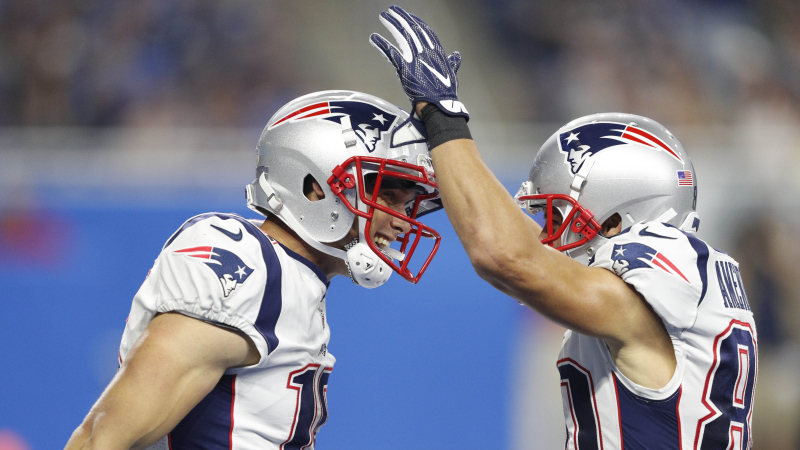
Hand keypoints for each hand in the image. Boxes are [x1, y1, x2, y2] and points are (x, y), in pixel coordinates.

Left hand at [370, 5, 468, 119]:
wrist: (438, 105)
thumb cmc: (446, 93)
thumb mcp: (452, 74)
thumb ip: (453, 62)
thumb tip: (456, 55)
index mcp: (437, 52)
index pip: (426, 31)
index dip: (417, 22)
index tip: (409, 16)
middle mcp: (426, 51)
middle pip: (412, 29)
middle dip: (402, 17)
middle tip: (392, 10)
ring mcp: (415, 59)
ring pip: (402, 36)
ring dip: (391, 24)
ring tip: (383, 16)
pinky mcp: (404, 68)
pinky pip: (391, 53)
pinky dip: (382, 44)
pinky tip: (374, 37)